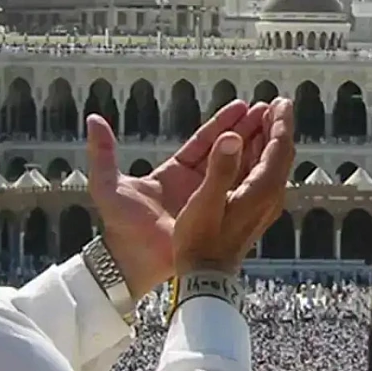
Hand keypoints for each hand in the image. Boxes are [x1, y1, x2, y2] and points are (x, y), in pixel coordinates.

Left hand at [85, 100, 269, 297]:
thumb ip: (103, 153)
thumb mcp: (108, 185)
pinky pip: (243, 194)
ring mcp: (211, 201)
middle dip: (248, 129)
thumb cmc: (120, 228)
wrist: (135, 264)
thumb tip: (94, 119)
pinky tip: (275, 163)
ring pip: (239, 169)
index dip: (223, 123)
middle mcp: (197, 185)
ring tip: (277, 128)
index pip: (203, 142)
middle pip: (227, 150)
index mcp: (174, 173)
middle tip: (268, 109)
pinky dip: (258, 177)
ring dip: (258, 149)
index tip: (243, 106)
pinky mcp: (221, 218)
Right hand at [174, 99, 294, 275]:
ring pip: (272, 164)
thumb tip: (235, 137)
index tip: (281, 102)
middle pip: (280, 154)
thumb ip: (220, 168)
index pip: (279, 148)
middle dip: (277, 127)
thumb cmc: (200, 242)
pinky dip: (259, 155)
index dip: (280, 123)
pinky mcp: (254, 210)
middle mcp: (269, 196)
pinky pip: (262, 175)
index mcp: (262, 191)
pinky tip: (248, 148)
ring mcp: (264, 204)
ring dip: (268, 140)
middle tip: (274, 105)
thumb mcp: (205, 203)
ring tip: (263, 118)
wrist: (206, 277)